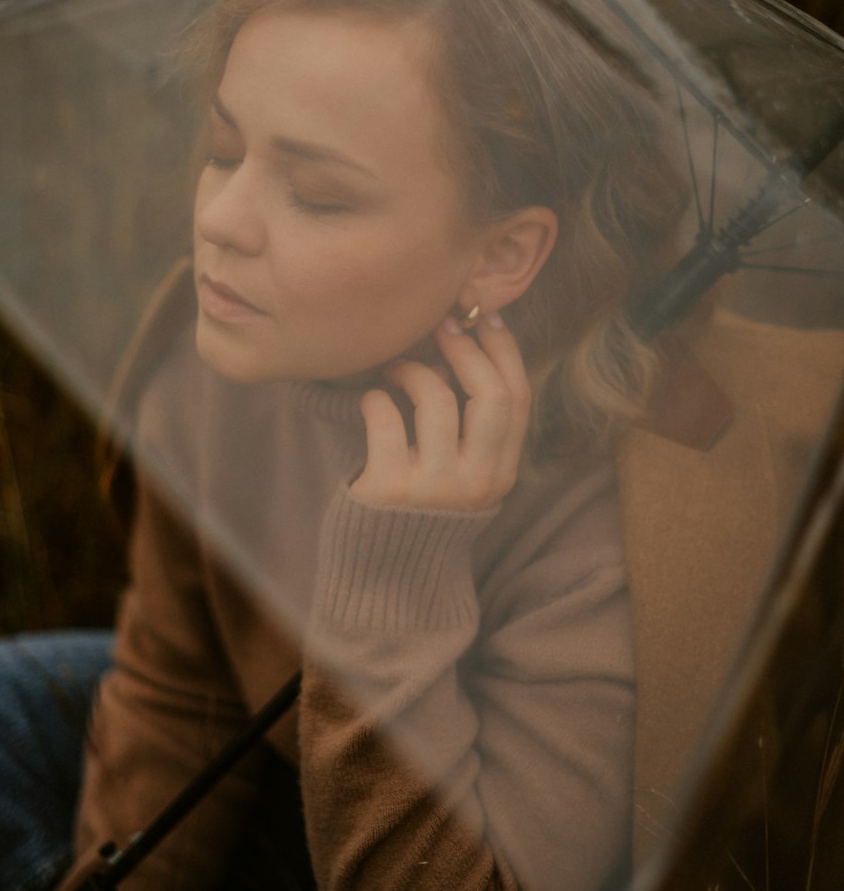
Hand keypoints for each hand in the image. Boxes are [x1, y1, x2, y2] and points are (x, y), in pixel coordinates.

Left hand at [351, 313, 529, 511]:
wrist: (384, 572)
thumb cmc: (422, 505)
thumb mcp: (465, 474)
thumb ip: (476, 428)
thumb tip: (469, 344)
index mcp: (502, 474)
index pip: (518, 399)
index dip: (504, 350)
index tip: (484, 318)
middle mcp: (476, 483)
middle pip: (491, 394)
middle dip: (466, 349)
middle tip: (441, 327)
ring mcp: (434, 488)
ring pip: (437, 399)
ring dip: (413, 370)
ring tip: (396, 369)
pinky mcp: (389, 489)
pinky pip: (386, 418)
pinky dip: (374, 398)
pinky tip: (370, 401)